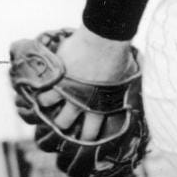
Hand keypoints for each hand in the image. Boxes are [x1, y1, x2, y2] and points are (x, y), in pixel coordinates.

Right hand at [45, 28, 136, 144]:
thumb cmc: (120, 57)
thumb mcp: (128, 77)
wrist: (104, 39)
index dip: (85, 137)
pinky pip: (41, 94)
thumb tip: (136, 88)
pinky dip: (40, 94)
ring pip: (49, 111)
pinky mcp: (55, 80)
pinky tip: (41, 90)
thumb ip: (127, 87)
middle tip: (61, 120)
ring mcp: (66, 92)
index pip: (90, 132)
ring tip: (48, 103)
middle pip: (64, 125)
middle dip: (62, 125)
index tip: (82, 135)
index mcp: (101, 107)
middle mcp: (81, 104)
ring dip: (48, 108)